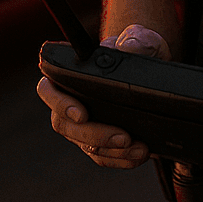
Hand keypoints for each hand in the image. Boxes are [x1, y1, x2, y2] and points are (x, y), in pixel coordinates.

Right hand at [36, 24, 169, 167]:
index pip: (49, 90)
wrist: (153, 70)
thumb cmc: (139, 49)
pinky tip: (138, 156)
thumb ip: (136, 40)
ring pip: (86, 146)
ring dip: (112, 151)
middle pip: (65, 126)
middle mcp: (69, 102)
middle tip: (124, 137)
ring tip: (140, 148)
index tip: (82, 114)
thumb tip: (129, 48)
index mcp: (68, 74)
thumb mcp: (143, 40)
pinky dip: (121, 160)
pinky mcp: (98, 142)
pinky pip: (103, 158)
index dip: (59, 104)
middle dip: (94, 135)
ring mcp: (82, 125)